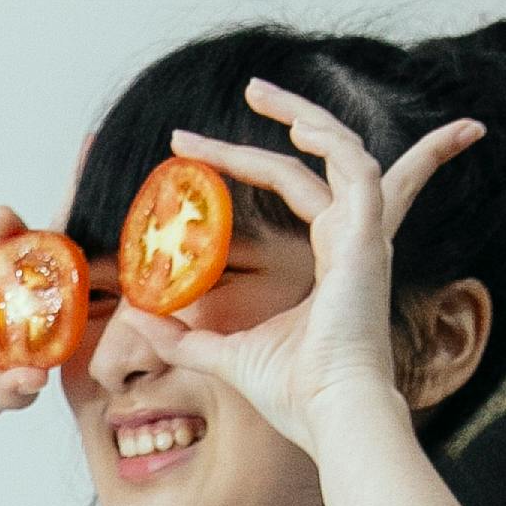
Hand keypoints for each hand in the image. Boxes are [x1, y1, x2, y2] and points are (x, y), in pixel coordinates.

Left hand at [151, 80, 481, 454]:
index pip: (305, 192)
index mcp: (333, 260)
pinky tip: (291, 123)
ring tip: (258, 90)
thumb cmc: (294, 395)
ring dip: (303, 115)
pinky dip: (327, 139)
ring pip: (344, 151)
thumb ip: (185, 337)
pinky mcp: (365, 239)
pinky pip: (353, 168)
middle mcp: (354, 241)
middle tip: (248, 89)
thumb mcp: (224, 355)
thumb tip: (140, 319)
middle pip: (324, 161)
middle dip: (288, 120)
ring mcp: (364, 237)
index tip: (194, 152)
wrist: (331, 416)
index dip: (255, 163)